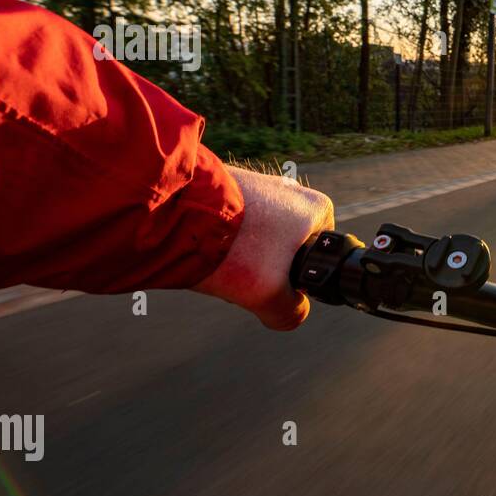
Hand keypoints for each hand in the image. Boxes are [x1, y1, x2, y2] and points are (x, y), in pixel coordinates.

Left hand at [194, 166, 334, 329]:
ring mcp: (259, 183)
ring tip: (221, 262)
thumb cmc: (234, 250)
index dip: (295, 280)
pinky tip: (207, 249)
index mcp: (316, 209)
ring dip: (241, 256)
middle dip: (265, 267)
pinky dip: (222, 239)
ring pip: (257, 237)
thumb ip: (290, 312)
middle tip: (243, 275)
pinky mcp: (228, 183)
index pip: (318, 257)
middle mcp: (292, 189)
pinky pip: (234, 222)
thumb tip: (291, 313)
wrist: (177, 213)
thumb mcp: (270, 296)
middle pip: (285, 248)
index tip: (271, 283)